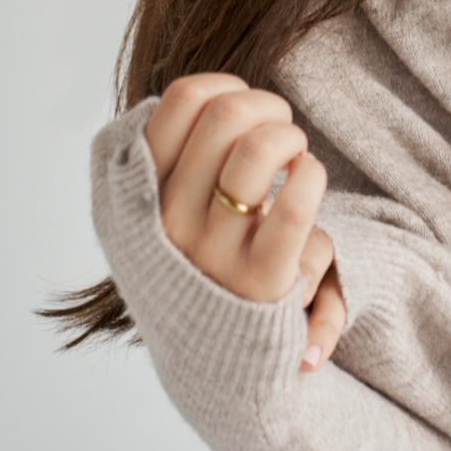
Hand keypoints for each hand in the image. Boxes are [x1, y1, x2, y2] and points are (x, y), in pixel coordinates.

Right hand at [145, 74, 346, 371]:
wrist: (219, 363)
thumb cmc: (198, 269)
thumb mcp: (154, 218)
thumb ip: (157, 160)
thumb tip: (171, 99)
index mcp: (137, 196)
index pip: (177, 101)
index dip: (225, 86)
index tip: (242, 109)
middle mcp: (168, 222)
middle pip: (225, 113)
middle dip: (267, 106)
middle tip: (280, 132)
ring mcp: (214, 251)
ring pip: (258, 148)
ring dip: (291, 136)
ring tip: (295, 157)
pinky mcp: (262, 278)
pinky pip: (296, 200)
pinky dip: (312, 174)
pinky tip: (308, 181)